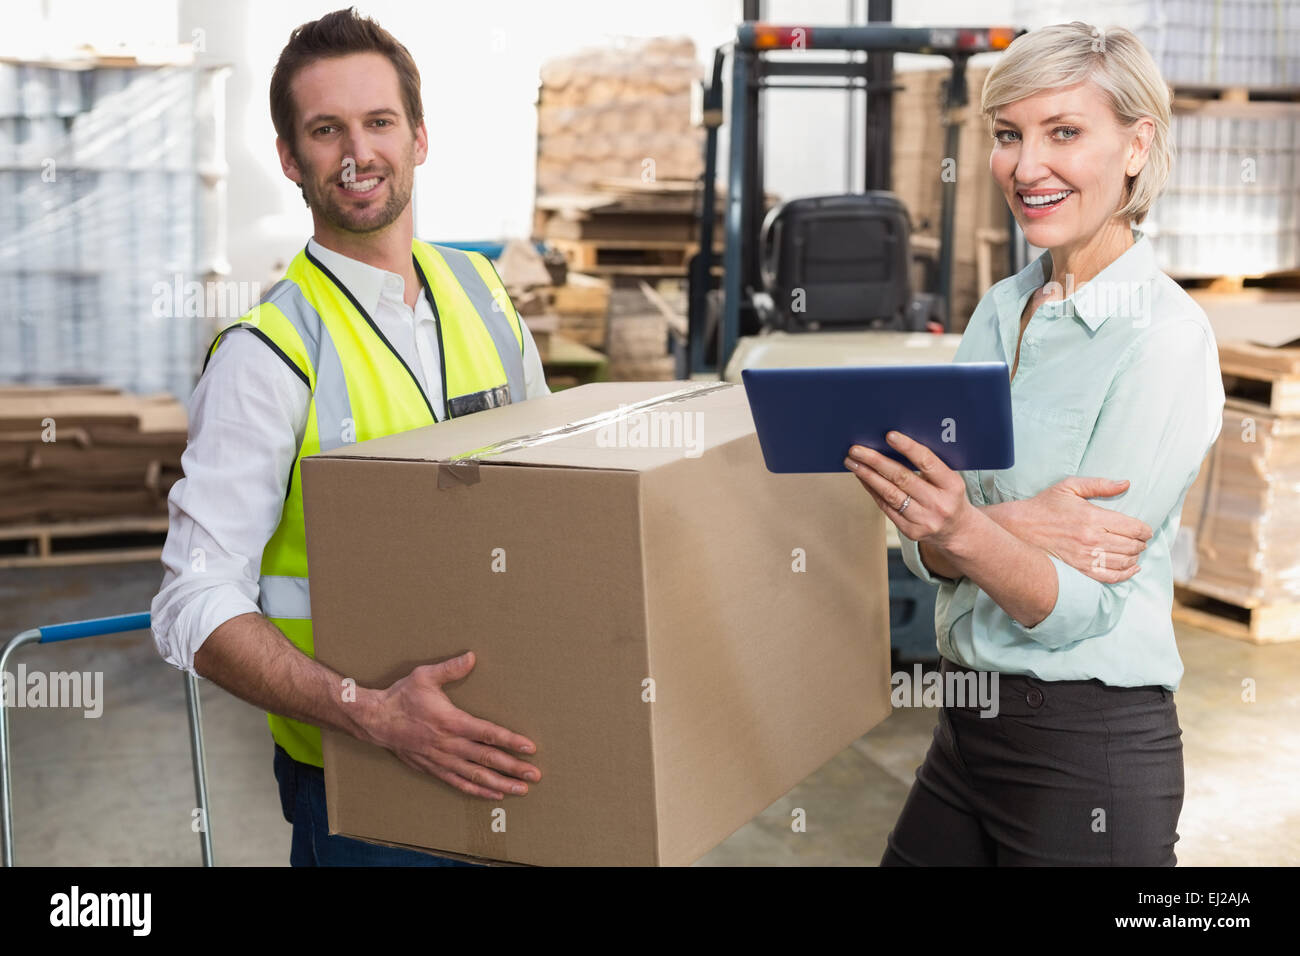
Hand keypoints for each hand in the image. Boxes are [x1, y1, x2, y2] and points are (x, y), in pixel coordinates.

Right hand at [366, 651, 539, 799]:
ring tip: (520, 790)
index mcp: (450, 721)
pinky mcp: (433, 768)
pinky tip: (493, 795)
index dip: (510, 741)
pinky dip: (477, 790)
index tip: (530, 748)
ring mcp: (441, 759)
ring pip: (476, 776)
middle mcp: (448, 744)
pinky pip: (458, 783)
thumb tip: (472, 657)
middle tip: (535, 776)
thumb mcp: (424, 676)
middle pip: (487, 759)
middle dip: (513, 768)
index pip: (487, 733)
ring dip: (500, 784)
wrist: (375, 720)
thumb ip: (450, 668)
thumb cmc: (402, 696)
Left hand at [845, 431, 973, 547]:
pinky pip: (886, 507)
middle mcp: (938, 504)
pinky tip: (862, 478)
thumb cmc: (948, 496)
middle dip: (876, 462)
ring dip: (867, 476)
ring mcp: (924, 520)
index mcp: (952, 485)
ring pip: (890, 494)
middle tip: (857, 449)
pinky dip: (872, 490)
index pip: (928, 462)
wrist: (956, 531)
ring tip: (853, 462)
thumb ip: (929, 464)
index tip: (889, 435)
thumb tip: (893, 442)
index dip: (908, 448)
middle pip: (902, 478)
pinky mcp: (910, 531)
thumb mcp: (949, 479)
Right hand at [1009, 477, 1152, 582]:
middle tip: (1141, 540)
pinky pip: (1110, 577)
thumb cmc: (1045, 506)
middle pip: (1131, 545)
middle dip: (1141, 543)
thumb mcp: (1070, 486)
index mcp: (1092, 517)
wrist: (1020, 528)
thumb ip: (1099, 484)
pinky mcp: (1079, 570)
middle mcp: (1092, 539)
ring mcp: (1086, 557)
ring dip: (1135, 557)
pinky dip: (1126, 574)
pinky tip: (1132, 569)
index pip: (1132, 527)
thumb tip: (1126, 483)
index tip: (1146, 530)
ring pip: (1124, 561)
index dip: (1144, 530)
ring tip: (1135, 552)